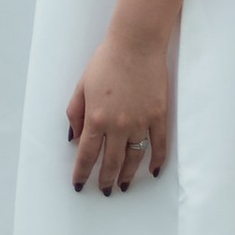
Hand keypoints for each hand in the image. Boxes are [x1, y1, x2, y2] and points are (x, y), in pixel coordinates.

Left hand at [67, 25, 172, 192]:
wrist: (135, 44)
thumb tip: (76, 139)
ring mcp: (140, 122)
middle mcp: (118, 125)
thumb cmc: (105, 62)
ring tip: (123, 185)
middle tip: (104, 190)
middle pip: (111, 162)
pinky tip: (152, 171)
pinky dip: (156, 161)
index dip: (82, 173)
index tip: (79, 185)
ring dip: (127, 175)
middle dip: (105, 179)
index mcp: (96, 118)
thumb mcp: (81, 87)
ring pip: (134, 158)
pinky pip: (159, 145)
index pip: (87, 155)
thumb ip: (76, 115)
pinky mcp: (159, 116)